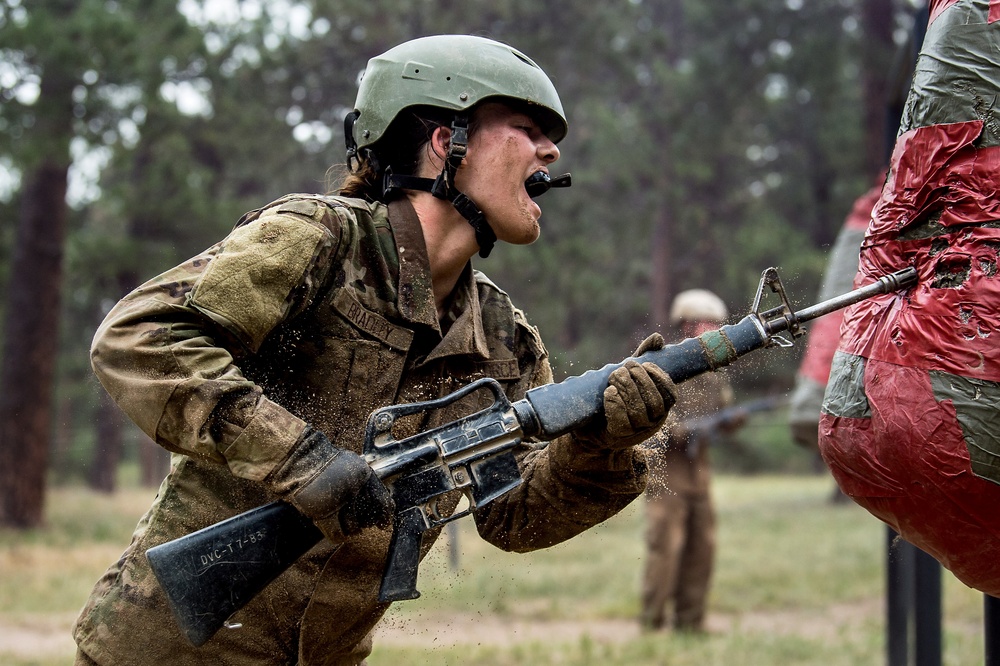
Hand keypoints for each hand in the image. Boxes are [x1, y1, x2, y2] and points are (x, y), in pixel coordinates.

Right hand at [268, 428, 393, 541]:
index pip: (383, 500)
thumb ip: (362, 479)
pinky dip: (337, 535)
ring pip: (354, 526)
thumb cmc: (322, 461)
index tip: (384, 522)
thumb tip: (376, 498)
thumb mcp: (350, 464)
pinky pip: (337, 533)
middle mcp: (355, 487)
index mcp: (364, 474)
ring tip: (342, 520)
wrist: (299, 459)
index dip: (384, 514)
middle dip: (363, 521)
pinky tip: (337, 532)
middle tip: (357, 520)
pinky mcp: (324, 512)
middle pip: (368, 516)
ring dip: (349, 527)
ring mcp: (340, 500)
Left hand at [578, 333, 676, 450]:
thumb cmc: (617, 394)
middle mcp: (653, 421)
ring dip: (626, 389)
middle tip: (624, 368)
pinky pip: (622, 422)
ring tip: (614, 376)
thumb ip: (643, 357)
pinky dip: (615, 404)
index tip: (645, 364)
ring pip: (638, 411)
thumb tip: (658, 338)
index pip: (670, 394)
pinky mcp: (620, 436)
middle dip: (639, 381)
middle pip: (654, 402)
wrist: (591, 423)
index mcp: (661, 406)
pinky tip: (609, 392)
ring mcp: (637, 431)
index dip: (660, 378)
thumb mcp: (630, 375)